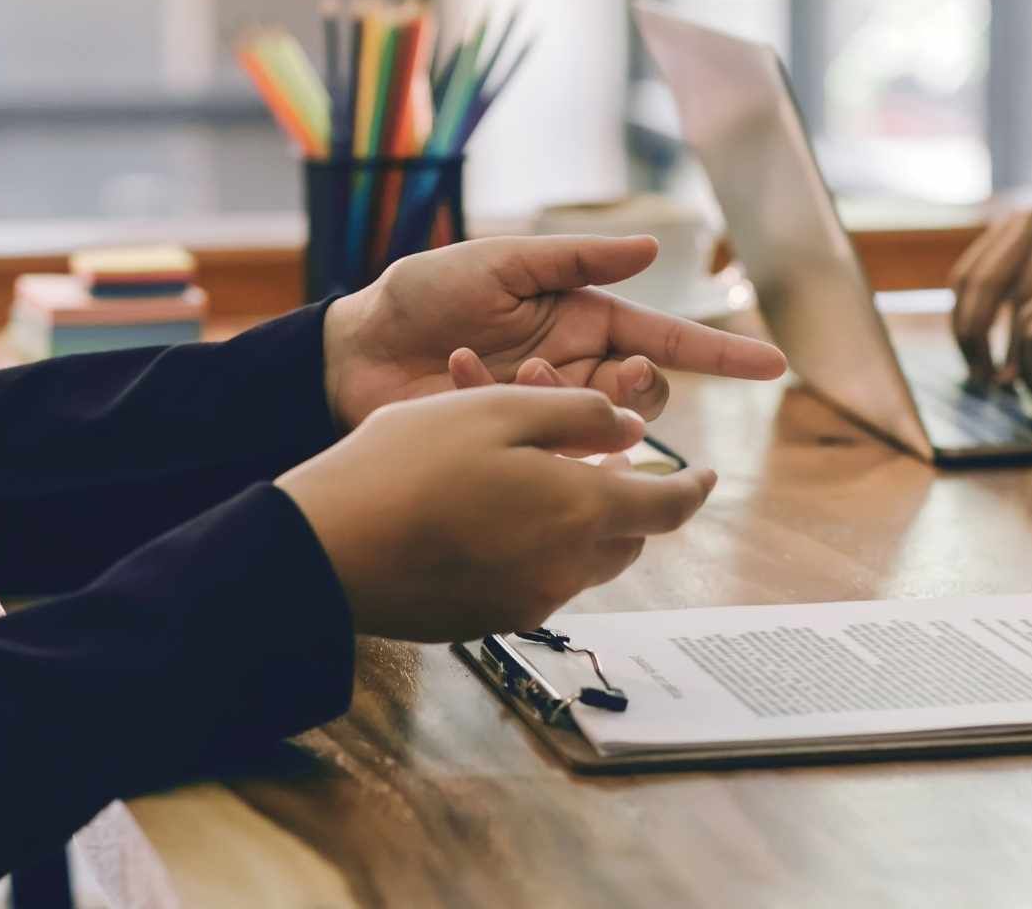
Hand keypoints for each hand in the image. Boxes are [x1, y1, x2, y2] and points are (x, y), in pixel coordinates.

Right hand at [277, 386, 717, 640]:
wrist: (322, 549)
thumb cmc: (408, 465)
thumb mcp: (498, 410)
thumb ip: (579, 415)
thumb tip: (633, 431)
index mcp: (584, 512)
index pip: (669, 506)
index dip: (694, 488)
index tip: (709, 475)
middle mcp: (568, 569)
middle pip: (629, 539)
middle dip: (630, 502)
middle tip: (602, 464)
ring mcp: (527, 604)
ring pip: (583, 563)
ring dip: (580, 525)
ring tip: (537, 482)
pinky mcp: (488, 622)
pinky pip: (537, 584)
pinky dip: (536, 550)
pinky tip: (490, 518)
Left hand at [322, 235, 787, 430]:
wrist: (355, 351)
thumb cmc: (425, 295)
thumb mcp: (501, 262)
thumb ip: (576, 259)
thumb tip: (653, 250)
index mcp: (586, 319)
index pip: (672, 340)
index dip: (724, 354)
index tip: (773, 364)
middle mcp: (578, 367)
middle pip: (648, 392)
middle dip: (636, 386)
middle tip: (607, 374)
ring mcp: (550, 409)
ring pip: (607, 425)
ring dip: (573, 400)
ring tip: (520, 372)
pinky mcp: (518, 444)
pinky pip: (546, 442)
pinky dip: (505, 405)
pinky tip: (463, 376)